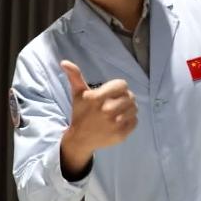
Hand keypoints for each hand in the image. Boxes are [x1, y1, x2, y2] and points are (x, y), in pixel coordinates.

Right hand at [59, 60, 137, 176]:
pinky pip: (135, 121)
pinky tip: (119, 122)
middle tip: (115, 103)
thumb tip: (64, 62)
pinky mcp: (122, 134)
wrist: (80, 139)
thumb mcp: (78, 94)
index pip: (122, 85)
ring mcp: (115, 123)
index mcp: (97, 98)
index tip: (111, 93)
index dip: (118, 88)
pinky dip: (130, 120)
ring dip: (129, 109)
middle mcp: (107, 110)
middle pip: (130, 96)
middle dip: (124, 98)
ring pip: (135, 108)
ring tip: (118, 112)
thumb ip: (75, 77)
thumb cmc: (81, 113)